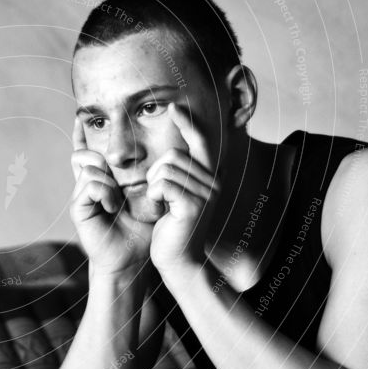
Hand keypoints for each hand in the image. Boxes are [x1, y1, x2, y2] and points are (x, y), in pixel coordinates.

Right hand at [69, 117, 153, 276]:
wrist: (132, 258)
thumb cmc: (142, 229)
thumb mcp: (150, 196)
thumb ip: (150, 176)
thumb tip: (165, 154)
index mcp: (103, 180)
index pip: (87, 150)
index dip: (80, 134)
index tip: (79, 117)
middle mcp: (88, 184)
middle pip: (85, 153)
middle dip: (102, 160)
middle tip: (120, 184)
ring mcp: (81, 195)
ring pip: (91, 166)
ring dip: (110, 183)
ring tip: (119, 203)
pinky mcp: (78, 207)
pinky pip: (90, 184)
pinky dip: (105, 193)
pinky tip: (113, 208)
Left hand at [148, 104, 219, 274]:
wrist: (178, 260)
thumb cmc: (172, 229)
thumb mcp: (176, 195)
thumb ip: (178, 173)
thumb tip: (172, 151)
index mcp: (210, 177)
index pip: (200, 142)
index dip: (187, 123)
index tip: (173, 108)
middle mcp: (213, 182)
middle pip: (174, 154)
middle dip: (157, 172)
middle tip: (159, 194)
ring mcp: (206, 193)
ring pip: (166, 168)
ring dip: (154, 184)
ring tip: (160, 202)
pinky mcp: (193, 204)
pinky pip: (163, 183)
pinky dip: (154, 194)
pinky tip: (160, 208)